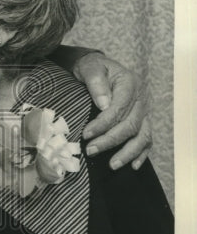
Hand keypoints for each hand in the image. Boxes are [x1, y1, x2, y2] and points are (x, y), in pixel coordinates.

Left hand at [74, 52, 151, 169]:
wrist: (100, 67)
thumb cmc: (93, 68)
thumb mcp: (91, 67)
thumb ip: (96, 82)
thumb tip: (104, 104)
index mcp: (129, 84)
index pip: (118, 108)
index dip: (103, 124)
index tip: (86, 134)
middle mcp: (141, 99)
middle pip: (130, 125)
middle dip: (110, 140)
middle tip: (90, 150)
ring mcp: (144, 111)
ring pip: (142, 135)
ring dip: (128, 152)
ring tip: (112, 165)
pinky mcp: (143, 120)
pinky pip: (147, 139)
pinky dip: (142, 153)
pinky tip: (133, 166)